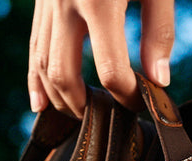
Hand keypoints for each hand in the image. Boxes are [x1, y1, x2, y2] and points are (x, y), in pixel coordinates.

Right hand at [28, 0, 174, 117]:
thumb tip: (158, 80)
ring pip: (43, 66)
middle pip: (65, 76)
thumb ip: (158, 29)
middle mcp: (65, 3)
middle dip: (84, 107)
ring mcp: (47, 2)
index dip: (126, 95)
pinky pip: (33, 48)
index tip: (140, 102)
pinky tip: (40, 104)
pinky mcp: (41, 1)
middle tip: (105, 118)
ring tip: (79, 116)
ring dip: (59, 99)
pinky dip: (35, 80)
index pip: (110, 70)